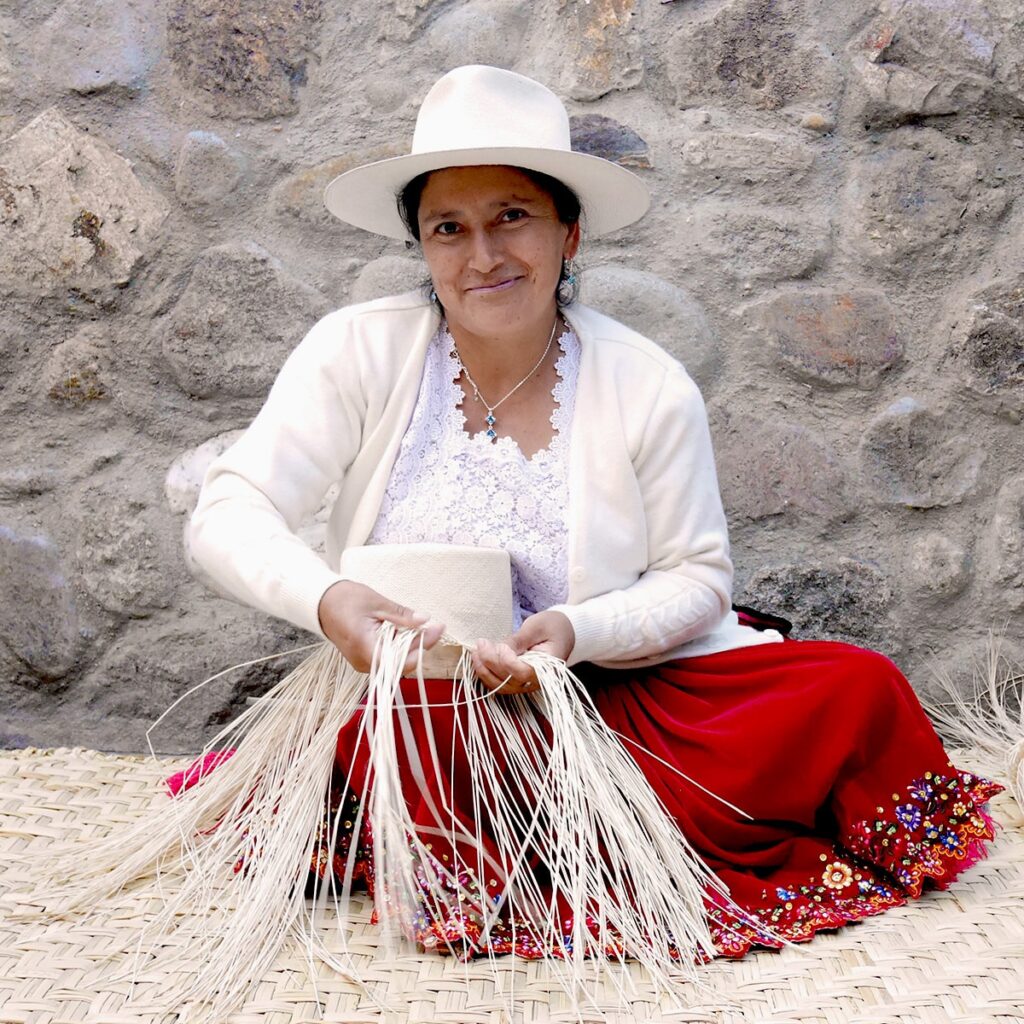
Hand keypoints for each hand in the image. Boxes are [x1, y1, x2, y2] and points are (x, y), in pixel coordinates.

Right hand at [317, 580, 445, 673]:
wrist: (321, 602)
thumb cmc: (345, 599)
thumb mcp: (377, 603)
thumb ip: (401, 615)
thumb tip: (425, 620)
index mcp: (364, 646)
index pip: (399, 661)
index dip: (421, 647)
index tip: (436, 630)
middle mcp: (363, 661)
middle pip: (400, 662)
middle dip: (420, 645)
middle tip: (435, 626)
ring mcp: (363, 662)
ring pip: (395, 661)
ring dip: (411, 646)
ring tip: (424, 627)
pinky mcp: (364, 658)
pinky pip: (387, 657)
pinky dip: (400, 646)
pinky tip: (408, 632)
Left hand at [472, 610, 574, 694]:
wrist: (563, 632)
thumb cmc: (553, 626)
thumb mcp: (537, 626)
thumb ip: (519, 640)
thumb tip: (498, 649)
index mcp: (549, 667)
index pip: (524, 672)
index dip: (507, 661)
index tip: (500, 645)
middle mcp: (538, 680)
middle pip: (510, 680)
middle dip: (491, 662)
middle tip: (481, 642)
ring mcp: (527, 684)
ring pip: (501, 686)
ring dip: (484, 671)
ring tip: (476, 651)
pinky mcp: (518, 682)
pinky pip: (499, 684)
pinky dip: (486, 674)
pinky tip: (478, 659)